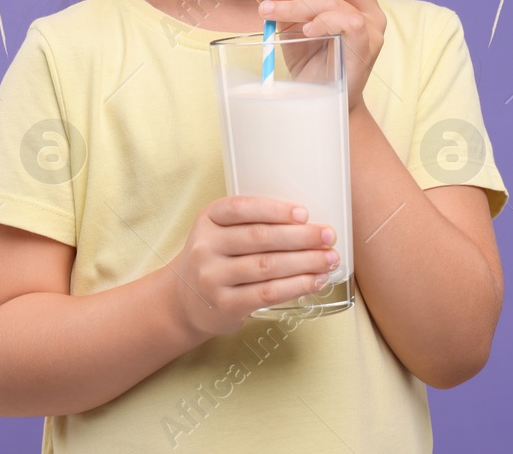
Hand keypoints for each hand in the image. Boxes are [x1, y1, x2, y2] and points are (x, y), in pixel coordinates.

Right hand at [167, 196, 338, 338]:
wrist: (183, 300)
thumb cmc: (214, 259)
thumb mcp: (218, 232)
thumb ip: (250, 223)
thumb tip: (307, 222)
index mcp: (207, 219)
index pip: (241, 208)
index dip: (275, 210)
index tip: (304, 213)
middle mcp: (206, 247)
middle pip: (260, 238)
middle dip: (301, 237)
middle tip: (328, 236)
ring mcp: (213, 278)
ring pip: (268, 266)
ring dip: (305, 262)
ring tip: (329, 259)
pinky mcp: (225, 305)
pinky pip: (267, 293)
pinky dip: (296, 286)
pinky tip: (315, 281)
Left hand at [240, 0, 385, 114]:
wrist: (321, 99)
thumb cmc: (309, 59)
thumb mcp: (285, 23)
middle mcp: (366, 5)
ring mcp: (372, 24)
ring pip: (335, 0)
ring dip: (298, 5)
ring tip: (271, 15)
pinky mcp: (369, 43)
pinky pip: (349, 22)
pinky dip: (323, 22)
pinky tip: (305, 31)